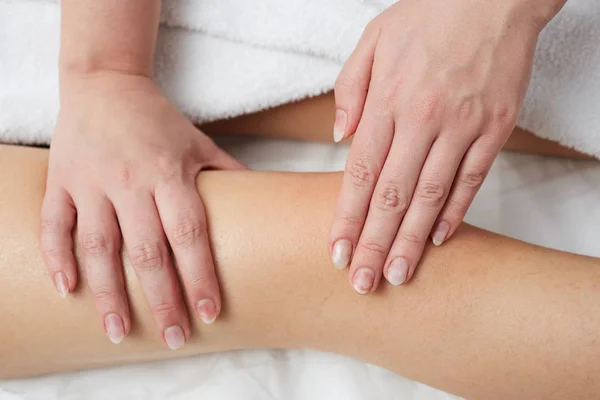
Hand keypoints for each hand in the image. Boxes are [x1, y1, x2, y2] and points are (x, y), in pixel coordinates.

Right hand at [41, 73, 244, 347]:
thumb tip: (263, 201)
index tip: (209, 312)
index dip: (200, 275)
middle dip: (162, 298)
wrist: (105, 83)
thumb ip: (227, 172)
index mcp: (169, 173)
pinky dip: (58, 256)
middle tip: (174, 336)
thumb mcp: (199, 141)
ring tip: (119, 331)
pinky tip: (67, 289)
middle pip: (148, 250)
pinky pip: (56, 223)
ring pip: (99, 246)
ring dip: (108, 292)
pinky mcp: (62, 181)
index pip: (189, 234)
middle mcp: (130, 181)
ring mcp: (92, 182)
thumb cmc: (158, 119)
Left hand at [330, 0, 555, 292]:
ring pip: (431, 196)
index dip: (346, 216)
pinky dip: (455, 212)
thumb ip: (350, 90)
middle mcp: (422, 119)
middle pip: (392, 195)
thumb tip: (338, 137)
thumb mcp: (373, 41)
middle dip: (373, 243)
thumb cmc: (427, 16)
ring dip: (411, 241)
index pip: (360, 172)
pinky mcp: (495, 128)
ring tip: (396, 275)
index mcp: (388, 100)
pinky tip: (438, 240)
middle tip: (362, 283)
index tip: (337, 251)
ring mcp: (462, 126)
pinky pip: (472, 179)